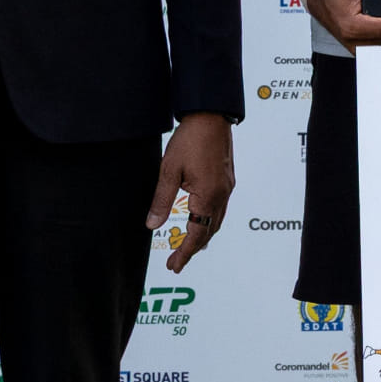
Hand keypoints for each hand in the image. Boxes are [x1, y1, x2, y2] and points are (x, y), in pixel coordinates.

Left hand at [145, 113, 233, 273]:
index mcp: (208, 196)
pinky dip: (210, 221)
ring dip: (203, 236)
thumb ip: (162, 200)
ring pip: (217, 221)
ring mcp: (227, 187)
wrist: (211, 115)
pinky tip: (201, 219)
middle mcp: (222, 195)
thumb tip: (152, 225)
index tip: (173, 266)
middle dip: (193, 249)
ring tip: (189, 247)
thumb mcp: (169, 170)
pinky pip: (220, 208)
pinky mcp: (228, 178)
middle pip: (210, 232)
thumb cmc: (190, 139)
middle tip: (176, 261)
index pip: (197, 235)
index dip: (185, 254)